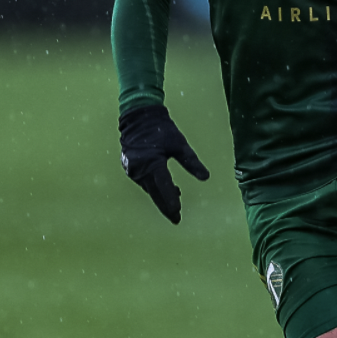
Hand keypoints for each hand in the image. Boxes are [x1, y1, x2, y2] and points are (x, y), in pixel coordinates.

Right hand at [118, 105, 209, 223]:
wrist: (139, 118)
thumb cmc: (162, 130)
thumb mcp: (179, 144)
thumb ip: (191, 162)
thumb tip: (206, 177)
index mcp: (152, 162)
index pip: (163, 186)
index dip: (171, 201)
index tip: (177, 213)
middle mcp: (140, 169)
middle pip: (155, 193)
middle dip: (166, 207)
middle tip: (177, 219)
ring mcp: (133, 170)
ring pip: (150, 189)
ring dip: (162, 196)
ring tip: (176, 202)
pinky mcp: (131, 169)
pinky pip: (145, 183)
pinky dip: (155, 188)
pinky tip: (166, 189)